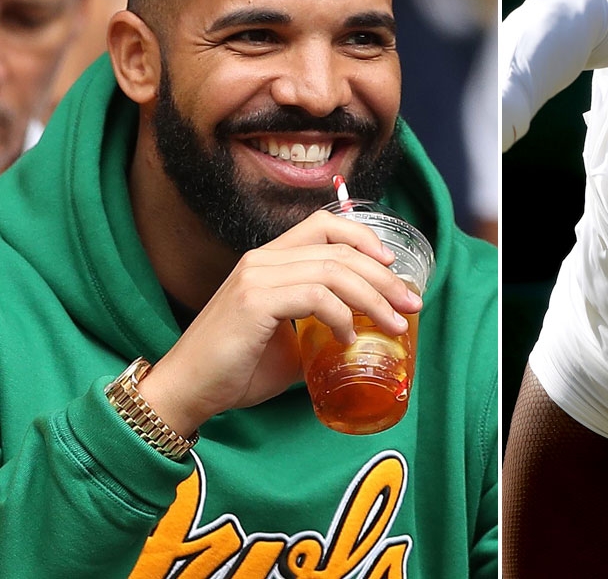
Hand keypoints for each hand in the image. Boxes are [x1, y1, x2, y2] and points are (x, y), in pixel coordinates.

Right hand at [135, 210, 423, 435]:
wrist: (188, 390)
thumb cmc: (236, 369)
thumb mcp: (289, 342)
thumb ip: (320, 328)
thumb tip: (362, 336)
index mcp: (269, 259)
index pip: (324, 224)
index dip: (363, 237)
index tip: (393, 264)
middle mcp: (263, 259)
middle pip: (338, 249)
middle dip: (383, 276)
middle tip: (411, 303)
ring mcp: (257, 277)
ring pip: (332, 271)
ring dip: (372, 298)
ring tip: (393, 324)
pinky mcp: (254, 301)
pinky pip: (314, 297)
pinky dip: (340, 316)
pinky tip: (348, 338)